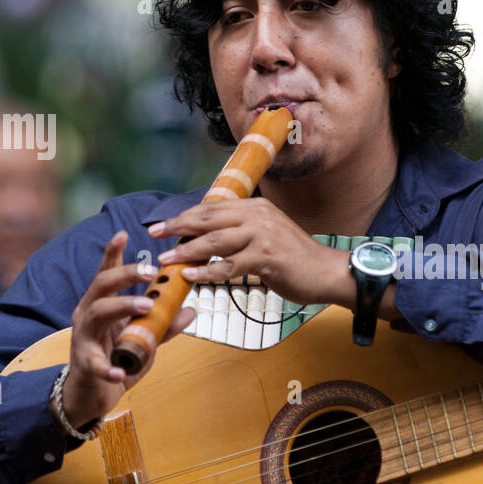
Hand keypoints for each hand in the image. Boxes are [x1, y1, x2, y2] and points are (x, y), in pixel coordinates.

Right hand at [60, 230, 194, 428]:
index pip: (106, 274)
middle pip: (102, 284)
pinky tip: (119, 371)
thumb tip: (189, 311)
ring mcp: (83, 337)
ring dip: (123, 306)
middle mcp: (88, 314)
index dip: (112, 253)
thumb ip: (163, 325)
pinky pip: (95, 363)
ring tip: (147, 306)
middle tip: (151, 270)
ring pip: (98, 312)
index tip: (123, 233)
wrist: (92, 394)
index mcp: (102, 304)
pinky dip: (107, 367)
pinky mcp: (84, 364)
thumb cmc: (115, 358)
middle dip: (125, 274)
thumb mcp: (143, 339)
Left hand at [150, 197, 349, 306]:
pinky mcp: (267, 257)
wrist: (327, 272)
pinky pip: (230, 265)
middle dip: (178, 227)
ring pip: (215, 241)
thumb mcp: (267, 237)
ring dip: (187, 251)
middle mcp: (258, 216)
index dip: (184, 216)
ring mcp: (262, 235)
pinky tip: (192, 276)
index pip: (212, 209)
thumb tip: (210, 238)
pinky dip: (208, 271)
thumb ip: (242, 233)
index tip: (162, 225)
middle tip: (155, 235)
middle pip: (208, 219)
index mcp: (256, 208)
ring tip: (166, 259)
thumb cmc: (295, 259)